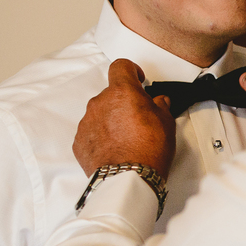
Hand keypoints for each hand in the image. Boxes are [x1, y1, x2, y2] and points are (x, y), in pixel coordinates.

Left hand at [73, 59, 176, 177]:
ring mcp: (87, 122)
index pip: (121, 66)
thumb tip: (159, 103)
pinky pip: (91, 131)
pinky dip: (102, 136)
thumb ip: (160, 106)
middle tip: (139, 118)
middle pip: (111, 93)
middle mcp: (100, 103)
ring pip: (100, 113)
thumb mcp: (166, 123)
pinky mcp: (80, 141)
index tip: (137, 80)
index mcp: (122, 92)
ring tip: (127, 138)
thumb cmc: (148, 151)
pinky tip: (116, 149)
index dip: (131, 71)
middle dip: (124, 102)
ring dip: (112, 119)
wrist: (128, 179)